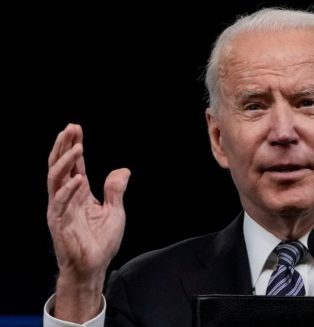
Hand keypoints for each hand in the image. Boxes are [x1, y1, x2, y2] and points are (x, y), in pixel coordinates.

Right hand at [46, 123, 129, 320]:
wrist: (93, 266)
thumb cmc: (101, 241)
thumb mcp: (115, 211)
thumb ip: (115, 190)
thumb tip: (123, 170)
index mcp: (78, 192)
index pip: (74, 164)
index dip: (74, 145)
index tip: (76, 128)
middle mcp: (66, 197)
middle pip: (60, 165)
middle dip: (64, 146)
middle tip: (70, 128)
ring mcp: (60, 208)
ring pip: (55, 179)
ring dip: (65, 162)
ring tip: (77, 147)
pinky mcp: (59, 222)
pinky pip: (60, 203)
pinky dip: (68, 190)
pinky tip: (79, 179)